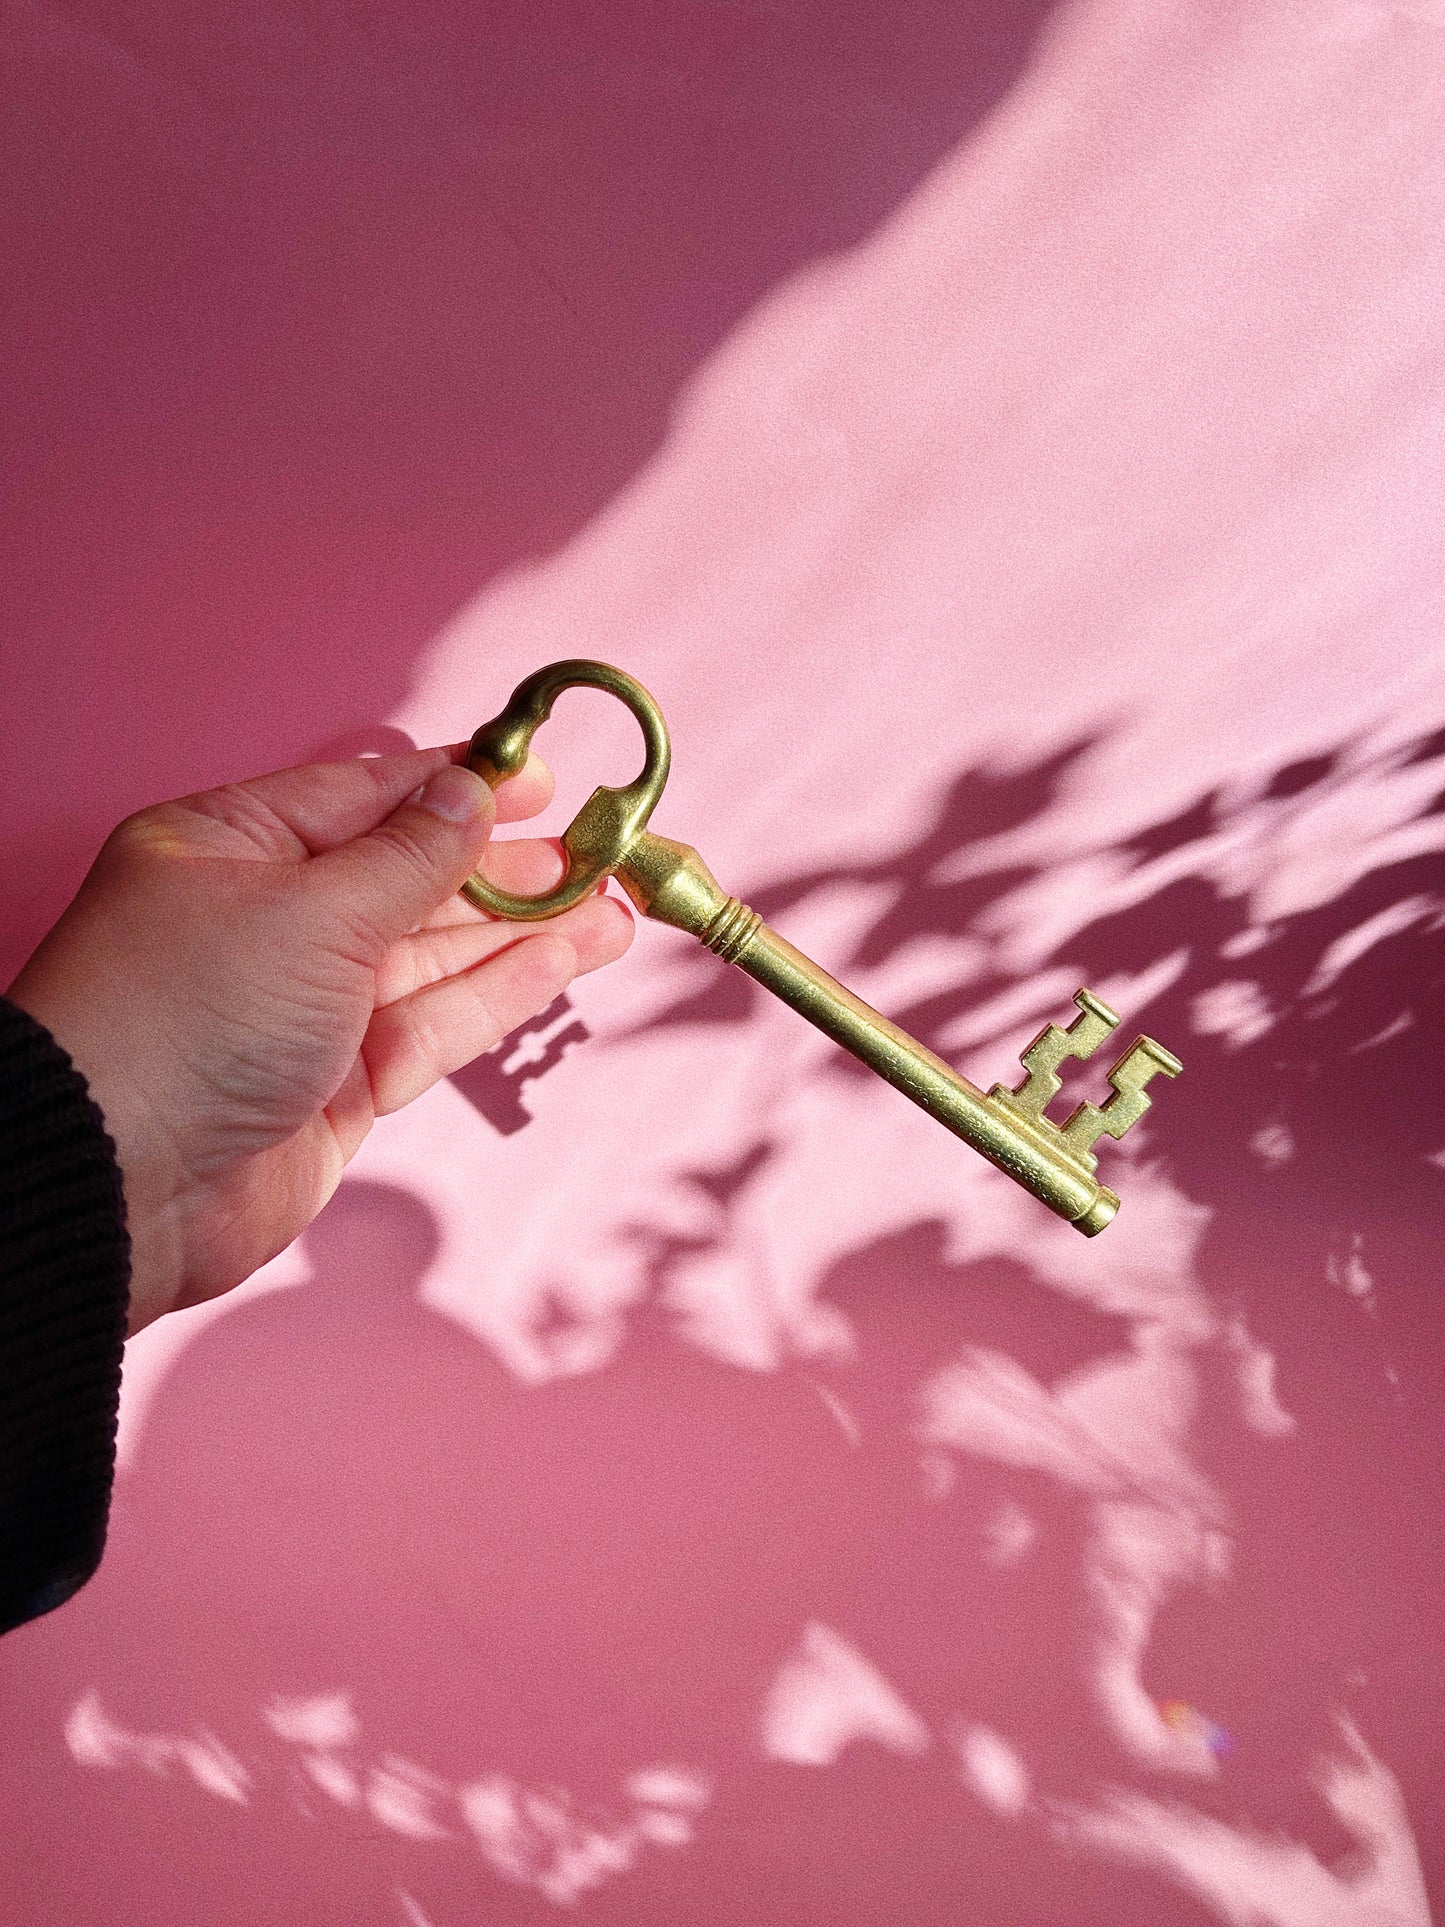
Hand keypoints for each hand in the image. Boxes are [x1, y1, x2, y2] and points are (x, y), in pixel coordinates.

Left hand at [7, 745, 632, 1333]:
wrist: (122, 1185)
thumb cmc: (182, 1020)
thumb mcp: (310, 911)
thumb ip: (409, 858)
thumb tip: (469, 794)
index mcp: (230, 846)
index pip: (363, 797)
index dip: (455, 787)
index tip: (540, 781)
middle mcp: (266, 920)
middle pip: (406, 878)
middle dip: (503, 868)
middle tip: (595, 854)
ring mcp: (305, 1007)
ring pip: (433, 956)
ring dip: (523, 932)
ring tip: (611, 908)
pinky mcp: (338, 1084)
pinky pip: (433, 1023)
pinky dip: (499, 991)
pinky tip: (563, 960)